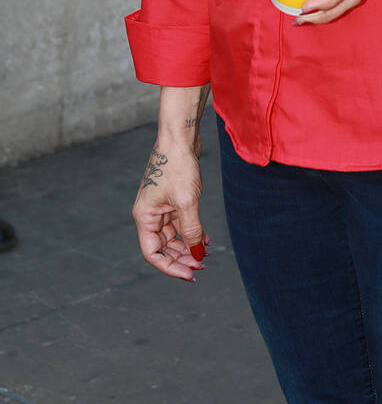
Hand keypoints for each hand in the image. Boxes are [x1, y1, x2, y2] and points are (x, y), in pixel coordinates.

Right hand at [132, 140, 208, 281]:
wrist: (180, 136)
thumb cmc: (178, 165)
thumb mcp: (187, 201)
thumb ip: (191, 230)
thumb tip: (197, 255)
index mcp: (144, 216)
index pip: (152, 253)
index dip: (170, 266)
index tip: (189, 274)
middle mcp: (149, 213)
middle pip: (163, 247)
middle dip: (182, 257)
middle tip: (203, 265)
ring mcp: (161, 206)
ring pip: (173, 236)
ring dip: (189, 245)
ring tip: (207, 252)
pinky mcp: (172, 198)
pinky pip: (180, 223)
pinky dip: (192, 232)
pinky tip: (206, 238)